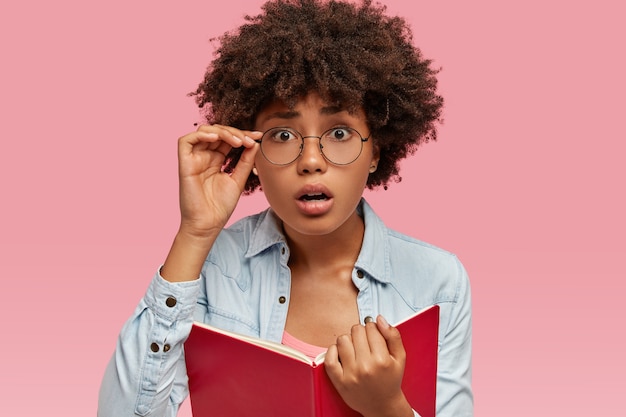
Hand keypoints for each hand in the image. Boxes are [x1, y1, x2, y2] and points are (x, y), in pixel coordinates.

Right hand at [160, 124, 260, 281]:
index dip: (242, 134)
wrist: (208, 224)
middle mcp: (204, 157)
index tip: (258, 136)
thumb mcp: (238, 180)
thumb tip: (255, 143)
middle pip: (217, 132)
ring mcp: (194, 159)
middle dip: (235, 132)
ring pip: (204, 132)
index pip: (228, 139)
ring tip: (237, 141)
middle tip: (249, 140)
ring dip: (222, 132)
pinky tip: (216, 139)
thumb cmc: (220, 206)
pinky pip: (186, 141)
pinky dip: (201, 135)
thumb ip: (245, 161)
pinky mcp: (184, 163)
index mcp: (216, 160)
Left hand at [325, 316, 413, 416]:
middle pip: (356, 331)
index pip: (371, 328)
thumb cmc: (390, 381)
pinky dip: (333, 351)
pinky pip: (329, 357)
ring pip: (342, 340)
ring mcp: (351, 374)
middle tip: (365, 342)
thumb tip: (380, 319)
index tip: (373, 334)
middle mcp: (366, 367)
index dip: (372, 327)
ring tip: (354, 348)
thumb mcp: (400, 358)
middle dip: (361, 333)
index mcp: (382, 360)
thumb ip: (393, 335)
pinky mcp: (339, 381)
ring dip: (348, 340)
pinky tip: (341, 354)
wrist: (382, 405)